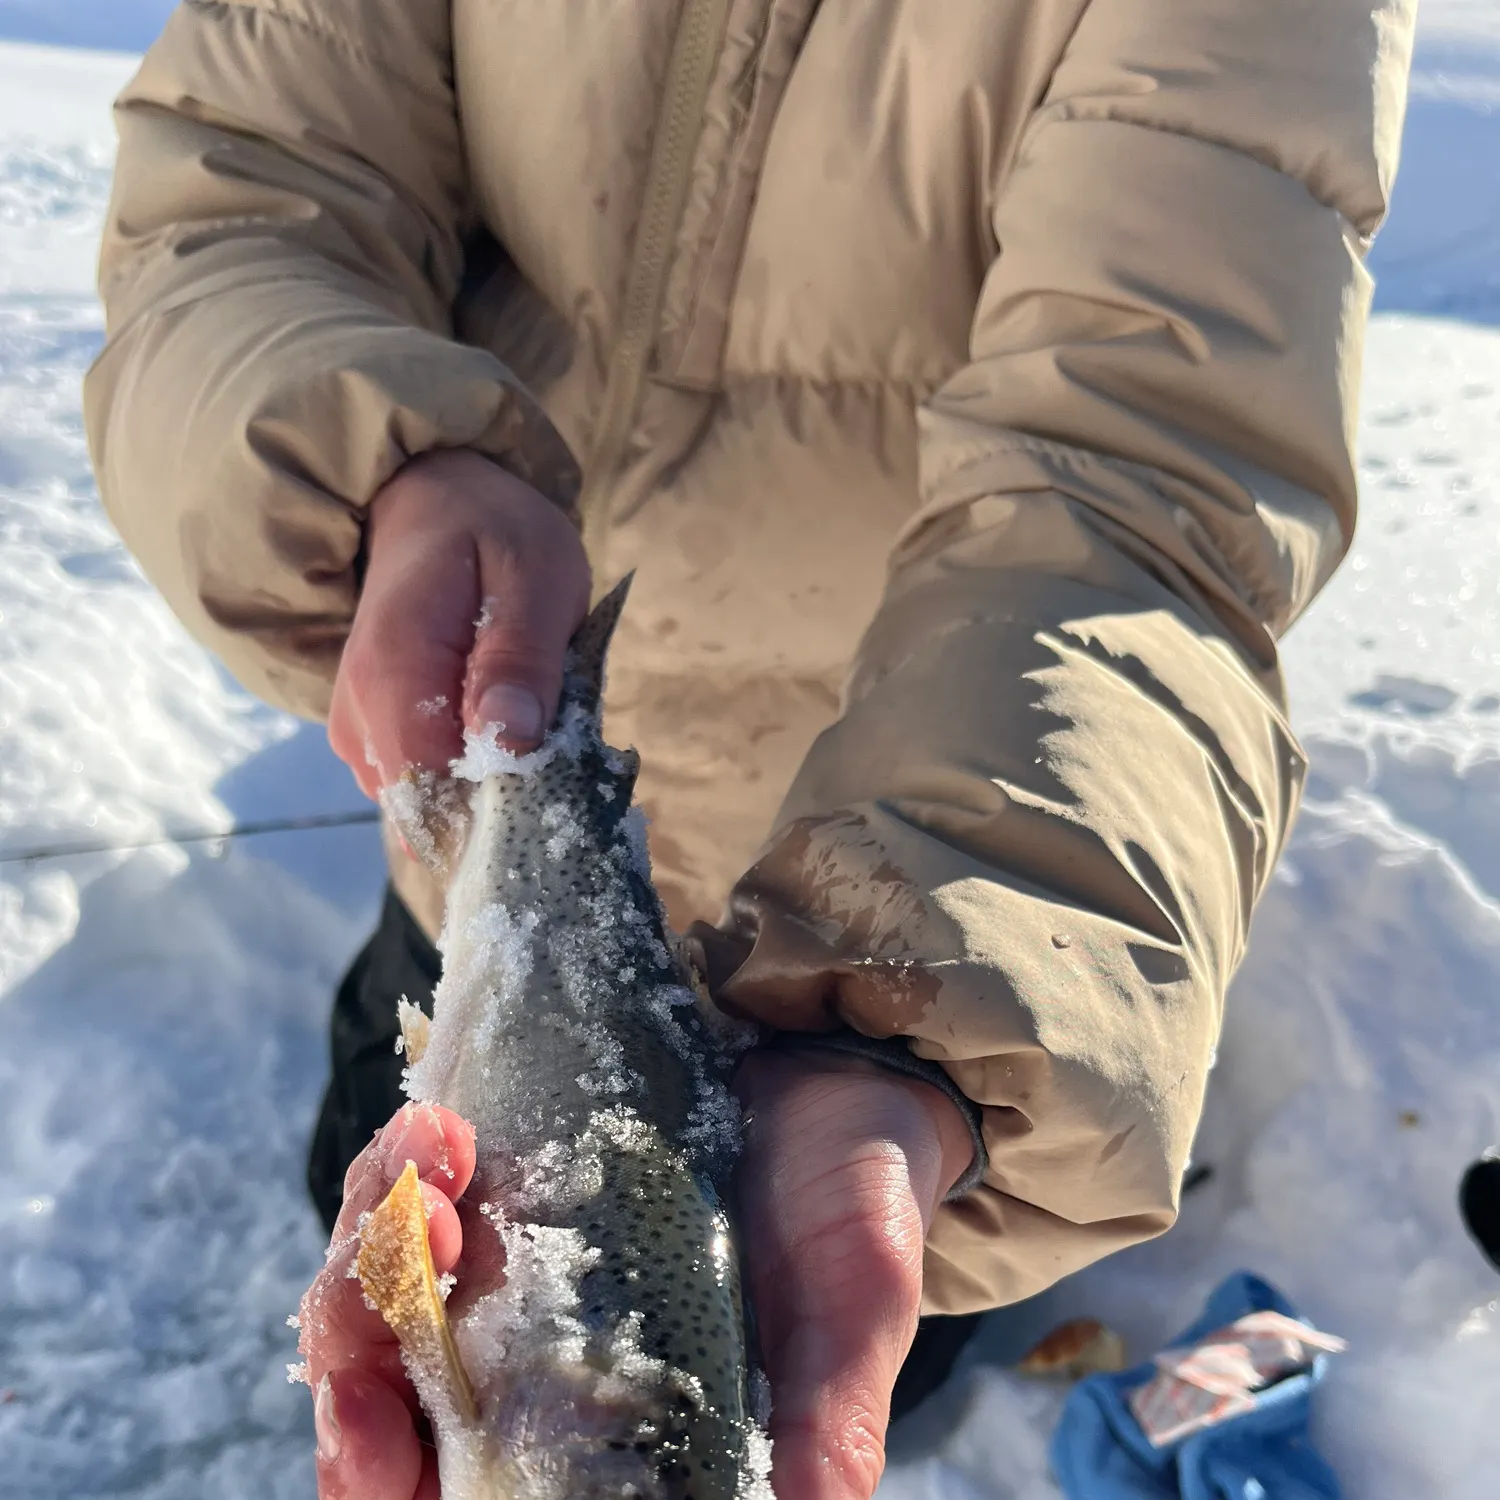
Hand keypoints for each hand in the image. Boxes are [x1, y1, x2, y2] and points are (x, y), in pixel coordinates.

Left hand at [298, 1058, 970, 1498]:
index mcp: (604, 1435)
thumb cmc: (859, 1207)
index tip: (373, 1422)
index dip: (383, 1481)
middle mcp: (533, 1364)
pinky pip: (396, 1188)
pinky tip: (448, 1130)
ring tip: (441, 1164)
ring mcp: (506, 1263)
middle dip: (354, 1342)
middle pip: (375, 1401)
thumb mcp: (854, 1316)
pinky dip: (399, 1163)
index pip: (452, 1492)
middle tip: (417, 1248)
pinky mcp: (499, 1171)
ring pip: (366, 1288)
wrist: (845, 1063)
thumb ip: (829, 1425)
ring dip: (373, 1233)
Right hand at [329, 450, 590, 796]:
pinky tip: (510, 732)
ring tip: (537, 723)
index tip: (558, 783)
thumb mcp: (534, 576)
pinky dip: (480, 778)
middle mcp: (359, 721)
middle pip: (434, 814)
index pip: (432, 793)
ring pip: (437, 810)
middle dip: (506, 801)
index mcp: (390, 674)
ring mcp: (363, 739)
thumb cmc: (491, 533)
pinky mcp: (380, 746)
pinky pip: (433, 791)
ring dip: (497, 788)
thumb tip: (510, 742)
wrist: (431, 505)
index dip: (499, 810)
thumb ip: (521, 658)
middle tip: (562, 742)